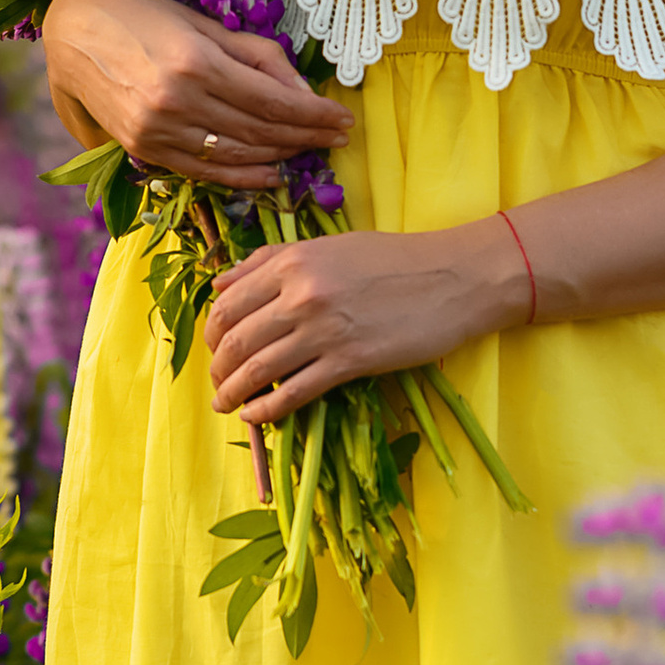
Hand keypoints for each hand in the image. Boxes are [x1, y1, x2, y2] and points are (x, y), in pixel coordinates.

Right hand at [41, 0, 353, 192]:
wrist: (73, 31)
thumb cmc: (144, 16)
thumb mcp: (205, 24)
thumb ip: (258, 58)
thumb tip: (305, 94)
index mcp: (196, 63)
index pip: (274, 103)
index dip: (315, 116)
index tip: (343, 119)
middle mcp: (177, 102)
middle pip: (261, 132)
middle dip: (307, 137)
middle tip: (338, 136)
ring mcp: (158, 131)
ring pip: (238, 156)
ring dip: (282, 158)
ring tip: (311, 151)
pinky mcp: (144, 150)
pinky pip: (206, 172)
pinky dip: (244, 177)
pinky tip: (273, 174)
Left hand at [205, 219, 530, 419]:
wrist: (454, 278)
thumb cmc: (394, 259)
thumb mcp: (328, 246)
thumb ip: (271, 260)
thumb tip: (219, 283)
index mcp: (292, 262)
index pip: (228, 303)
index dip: (211, 332)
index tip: (213, 348)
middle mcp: (300, 294)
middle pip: (234, 340)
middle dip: (217, 369)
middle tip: (217, 383)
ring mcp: (324, 329)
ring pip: (257, 369)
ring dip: (233, 393)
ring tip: (226, 405)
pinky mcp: (350, 361)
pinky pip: (293, 392)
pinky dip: (267, 410)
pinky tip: (257, 418)